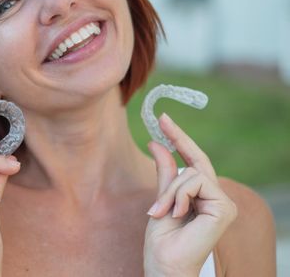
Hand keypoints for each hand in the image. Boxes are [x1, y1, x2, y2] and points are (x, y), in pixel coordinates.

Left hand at [143, 114, 237, 276]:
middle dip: (178, 139)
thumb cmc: (163, 240)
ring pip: (192, 174)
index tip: (164, 120)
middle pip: (196, 161)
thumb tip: (157, 143)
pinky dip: (179, 196)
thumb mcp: (161, 198)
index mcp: (201, 196)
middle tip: (161, 119)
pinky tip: (176, 214)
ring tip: (160, 211)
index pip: (193, 162)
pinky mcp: (224, 209)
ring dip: (170, 191)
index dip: (180, 139)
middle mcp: (215, 197)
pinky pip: (196, 183)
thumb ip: (165, 173)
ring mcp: (222, 203)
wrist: (165, 264)